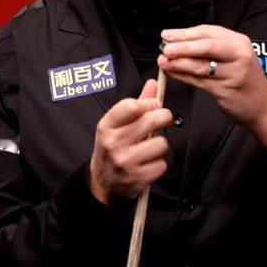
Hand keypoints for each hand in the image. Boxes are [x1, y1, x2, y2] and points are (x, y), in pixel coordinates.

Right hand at [89, 79, 172, 203]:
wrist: (103, 182)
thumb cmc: (111, 148)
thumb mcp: (116, 125)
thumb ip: (136, 104)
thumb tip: (153, 84)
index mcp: (107, 127)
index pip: (131, 106)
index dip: (150, 102)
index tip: (155, 105)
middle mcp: (114, 143)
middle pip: (151, 121)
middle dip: (164, 117)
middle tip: (164, 119)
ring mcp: (125, 161)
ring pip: (161, 144)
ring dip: (160, 145)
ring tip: (149, 148)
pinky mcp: (137, 178)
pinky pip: (162, 164)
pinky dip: (158, 164)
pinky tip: (147, 163)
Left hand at [157, 25, 266, 164]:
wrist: (264, 107)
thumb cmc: (246, 81)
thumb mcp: (234, 58)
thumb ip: (212, 50)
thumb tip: (179, 43)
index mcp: (239, 42)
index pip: (208, 32)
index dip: (185, 32)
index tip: (167, 34)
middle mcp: (239, 54)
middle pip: (205, 45)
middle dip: (181, 45)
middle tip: (164, 47)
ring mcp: (234, 72)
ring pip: (200, 64)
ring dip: (178, 62)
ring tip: (163, 61)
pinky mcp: (226, 90)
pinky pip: (199, 81)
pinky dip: (183, 76)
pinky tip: (172, 73)